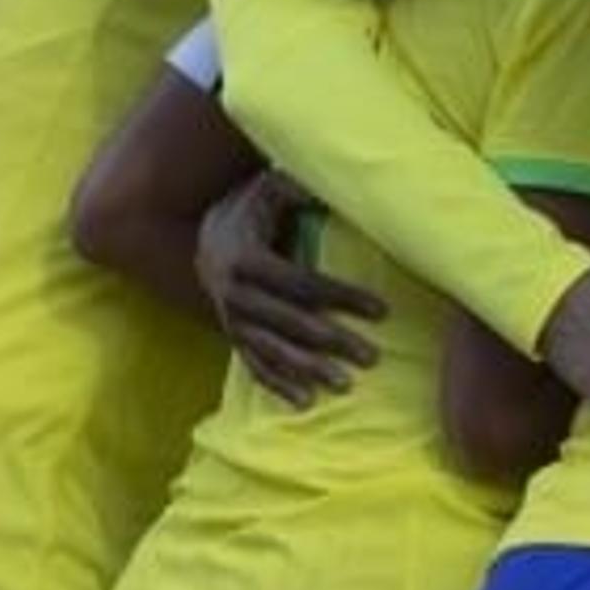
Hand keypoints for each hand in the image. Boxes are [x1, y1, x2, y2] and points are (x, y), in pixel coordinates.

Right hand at [198, 171, 382, 404]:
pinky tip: (306, 401)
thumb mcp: (270, 187)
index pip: (299, 283)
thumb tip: (326, 190)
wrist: (209, 233)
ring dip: (307, 369)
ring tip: (345, 385)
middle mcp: (233, 293)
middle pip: (287, 322)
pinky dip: (278, 383)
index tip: (381, 311)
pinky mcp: (232, 335)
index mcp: (244, 258)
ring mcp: (231, 319)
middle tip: (371, 357)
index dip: (340, 296)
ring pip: (270, 350)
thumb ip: (295, 189)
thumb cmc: (254, 206)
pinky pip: (254, 364)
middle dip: (330, 341)